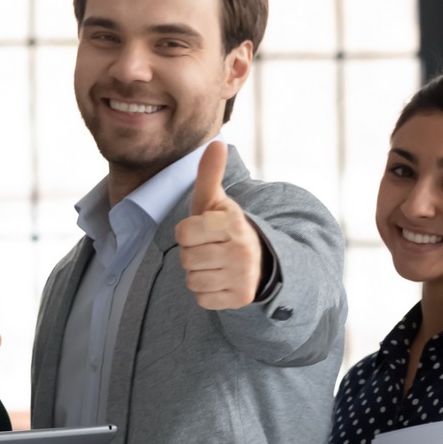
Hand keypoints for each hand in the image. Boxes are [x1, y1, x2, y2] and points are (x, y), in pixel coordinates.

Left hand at [174, 142, 262, 309]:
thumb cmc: (224, 227)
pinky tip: (220, 280)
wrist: (259, 260)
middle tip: (209, 249)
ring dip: (198, 273)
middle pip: (186, 258)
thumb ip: (209, 175)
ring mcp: (243, 276)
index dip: (187, 232)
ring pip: (192, 280)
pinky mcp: (240, 298)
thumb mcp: (216, 201)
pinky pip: (202, 299)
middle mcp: (241, 250)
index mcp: (233, 223)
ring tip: (214, 264)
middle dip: (192, 254)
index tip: (202, 230)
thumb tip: (215, 144)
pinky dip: (206, 292)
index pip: (183, 232)